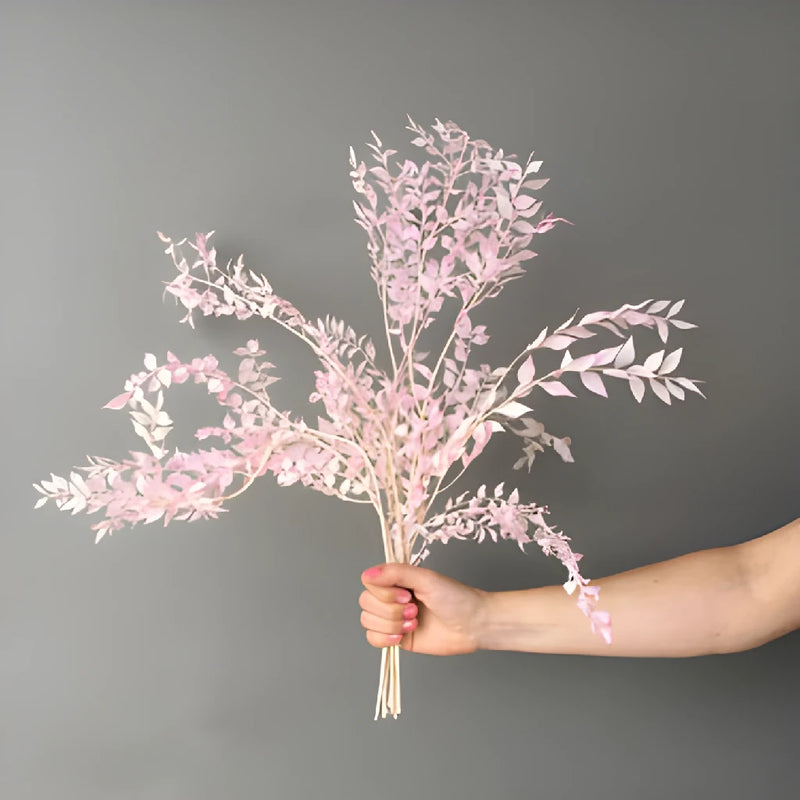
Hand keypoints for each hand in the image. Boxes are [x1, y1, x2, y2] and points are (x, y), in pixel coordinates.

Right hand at [359, 563, 487, 655]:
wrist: (473, 625)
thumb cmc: (455, 598)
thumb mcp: (426, 579)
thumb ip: (396, 573)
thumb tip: (368, 574)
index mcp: (397, 579)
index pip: (369, 582)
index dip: (384, 592)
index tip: (407, 595)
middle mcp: (392, 597)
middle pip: (366, 603)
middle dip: (391, 610)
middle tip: (415, 610)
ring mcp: (393, 618)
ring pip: (367, 621)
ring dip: (391, 624)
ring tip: (414, 623)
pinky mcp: (396, 638)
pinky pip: (372, 639)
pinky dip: (384, 638)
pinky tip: (402, 636)